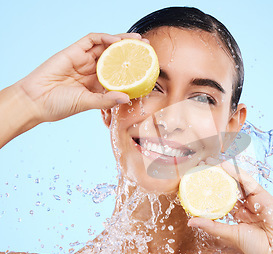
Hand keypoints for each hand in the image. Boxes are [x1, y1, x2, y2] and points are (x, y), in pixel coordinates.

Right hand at [16, 32, 143, 122]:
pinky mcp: (73, 51)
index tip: (147, 66)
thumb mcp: (87, 103)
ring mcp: (83, 59)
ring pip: (106, 45)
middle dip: (131, 49)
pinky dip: (105, 38)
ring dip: (122, 40)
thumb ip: (106, 100)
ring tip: (137, 40)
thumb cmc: (59, 106)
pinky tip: (116, 41)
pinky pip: (91, 39)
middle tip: (147, 46)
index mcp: (97, 83)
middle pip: (115, 55)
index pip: (118, 71)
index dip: (132, 67)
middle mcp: (91, 69)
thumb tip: (127, 98)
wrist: (35, 102)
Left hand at [187, 159, 272, 253]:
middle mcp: (248, 206)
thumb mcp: (230, 235)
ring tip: (210, 163)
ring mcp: (256, 200)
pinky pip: (250, 183)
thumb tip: (191, 221)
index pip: (223, 199)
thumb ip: (212, 226)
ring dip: (225, 172)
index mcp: (240, 216)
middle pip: (230, 188)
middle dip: (217, 178)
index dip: (211, 190)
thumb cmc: (259, 249)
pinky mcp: (265, 196)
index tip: (197, 181)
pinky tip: (226, 166)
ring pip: (239, 183)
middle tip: (202, 166)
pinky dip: (238, 174)